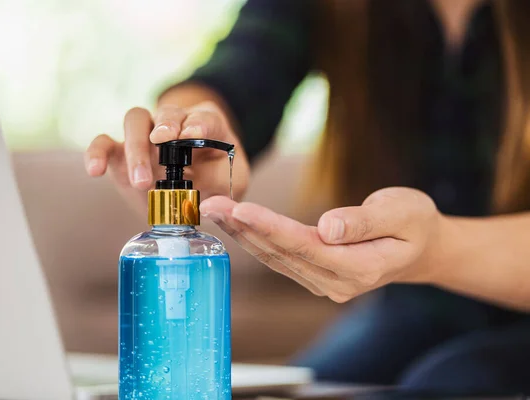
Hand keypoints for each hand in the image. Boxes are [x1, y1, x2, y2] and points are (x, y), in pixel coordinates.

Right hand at [84, 101, 249, 200]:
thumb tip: (205, 206)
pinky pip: (104, 143)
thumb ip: (220, 192)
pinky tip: (95, 170)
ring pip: (135, 121)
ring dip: (136, 147)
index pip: (204, 117)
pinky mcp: (122, 152)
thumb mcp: (227, 186)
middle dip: (164, 131)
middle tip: (164, 152)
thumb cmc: (213, 182)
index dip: (199, 124)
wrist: (190, 191)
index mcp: (206, 124)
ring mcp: (146, 135)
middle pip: (167, 113)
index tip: (193, 135)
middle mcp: (175, 122)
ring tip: (141, 182)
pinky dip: (96, 152)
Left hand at [200, 187, 446, 301]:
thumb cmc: (414, 225)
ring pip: (275, 257)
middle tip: (211, 204)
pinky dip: (254, 240)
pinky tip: (235, 224)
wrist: (421, 249)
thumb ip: (364, 221)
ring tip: (214, 210)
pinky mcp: (314, 276)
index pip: (305, 246)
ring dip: (242, 234)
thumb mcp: (403, 213)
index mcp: (360, 267)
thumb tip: (328, 227)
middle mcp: (336, 283)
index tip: (241, 209)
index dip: (271, 227)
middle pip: (282, 253)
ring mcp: (323, 283)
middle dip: (244, 227)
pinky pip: (279, 258)